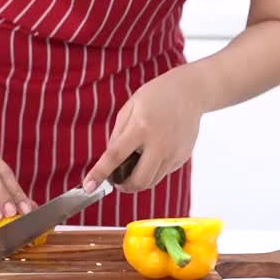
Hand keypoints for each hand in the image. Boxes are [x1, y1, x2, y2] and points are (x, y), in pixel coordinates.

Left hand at [83, 65, 205, 193]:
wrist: (191, 92)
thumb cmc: (156, 96)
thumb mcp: (129, 108)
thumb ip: (117, 135)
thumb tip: (109, 160)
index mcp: (140, 128)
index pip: (115, 156)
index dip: (99, 173)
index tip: (88, 186)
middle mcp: (159, 143)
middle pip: (139, 181)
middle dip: (123, 187)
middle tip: (116, 180)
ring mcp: (174, 153)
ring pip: (151, 182)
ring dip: (138, 180)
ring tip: (133, 165)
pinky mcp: (183, 157)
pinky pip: (162, 173)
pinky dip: (152, 170)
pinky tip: (151, 154)